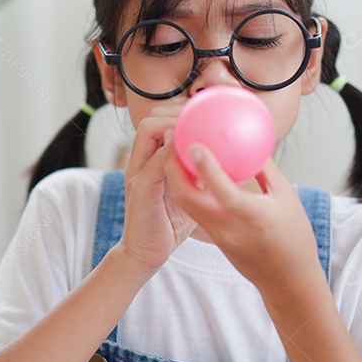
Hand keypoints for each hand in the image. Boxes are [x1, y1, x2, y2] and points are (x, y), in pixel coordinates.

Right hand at [115, 105, 196, 274]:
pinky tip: (195, 151)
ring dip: (174, 123)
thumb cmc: (169, 223)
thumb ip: (196, 172)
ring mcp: (136, 172)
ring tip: (198, 127)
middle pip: (150, 119)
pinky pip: (156, 160)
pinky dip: (173, 150)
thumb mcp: (186, 190)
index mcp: (148, 159)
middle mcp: (138, 161)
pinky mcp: (140, 188)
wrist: (145, 252)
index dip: (177, 109)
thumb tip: (225, 157)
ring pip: (148, 131)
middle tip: (202, 113)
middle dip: (175, 109)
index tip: (204, 108)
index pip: (157, 121)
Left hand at [164, 143, 320, 292]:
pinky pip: (192, 209)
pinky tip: (187, 170)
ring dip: (175, 176)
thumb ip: (265, 169)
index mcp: (254, 217)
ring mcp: (217, 236)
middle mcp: (229, 228)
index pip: (225, 192)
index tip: (195, 144)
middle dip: (173, 167)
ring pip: (185, 203)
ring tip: (175, 149)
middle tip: (173, 137)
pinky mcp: (212, 239)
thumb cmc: (294, 236)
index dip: (207, 169)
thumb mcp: (287, 197)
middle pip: (188, 198)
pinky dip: (185, 188)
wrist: (286, 280)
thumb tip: (249, 141)